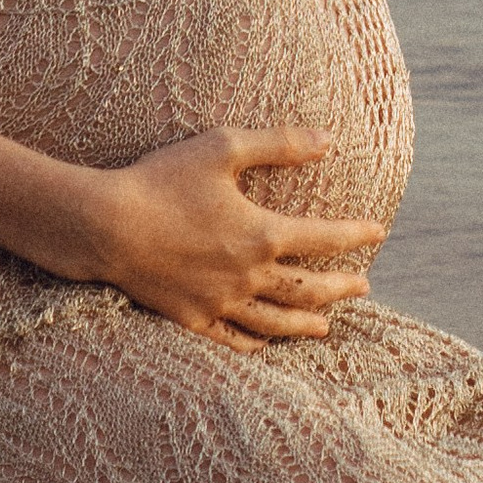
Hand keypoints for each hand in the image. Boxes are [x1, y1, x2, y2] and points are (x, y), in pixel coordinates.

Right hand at [87, 126, 384, 349]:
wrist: (105, 226)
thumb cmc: (162, 180)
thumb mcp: (223, 148)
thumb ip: (280, 145)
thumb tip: (330, 140)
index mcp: (262, 234)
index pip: (324, 238)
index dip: (355, 235)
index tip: (377, 232)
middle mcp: (248, 276)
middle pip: (308, 289)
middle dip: (340, 287)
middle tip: (363, 286)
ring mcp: (221, 303)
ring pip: (277, 321)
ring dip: (307, 323)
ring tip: (326, 326)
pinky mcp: (192, 318)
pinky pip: (234, 338)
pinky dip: (257, 342)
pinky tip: (266, 342)